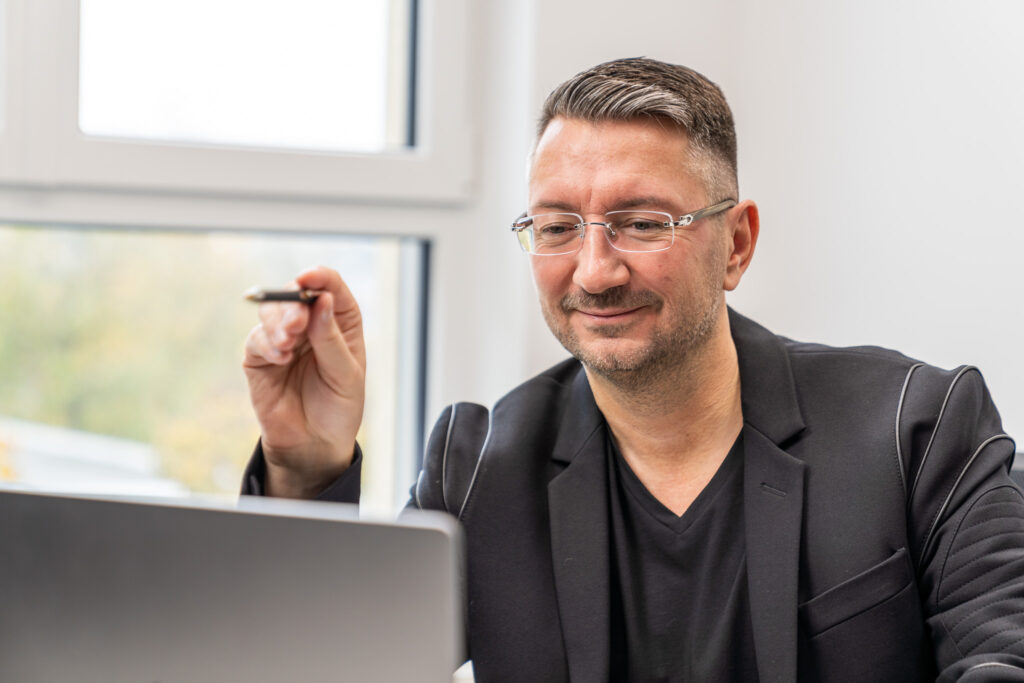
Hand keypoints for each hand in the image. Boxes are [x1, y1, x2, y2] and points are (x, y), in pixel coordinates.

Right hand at [242, 266, 365, 497]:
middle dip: (292, 304)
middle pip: (295, 294)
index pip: (329, 286)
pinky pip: (256, 339)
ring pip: (271, 311)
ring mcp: (284, 338)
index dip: (319, 277)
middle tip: (296, 324)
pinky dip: (267, 344)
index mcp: (340, 321)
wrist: (314, 444)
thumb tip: (321, 300)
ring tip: (288, 345)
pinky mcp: (260, 357)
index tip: (307, 279)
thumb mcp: (346, 375)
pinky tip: (280, 359)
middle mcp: (311, 324)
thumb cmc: (338, 407)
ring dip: (278, 323)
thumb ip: (331, 339)